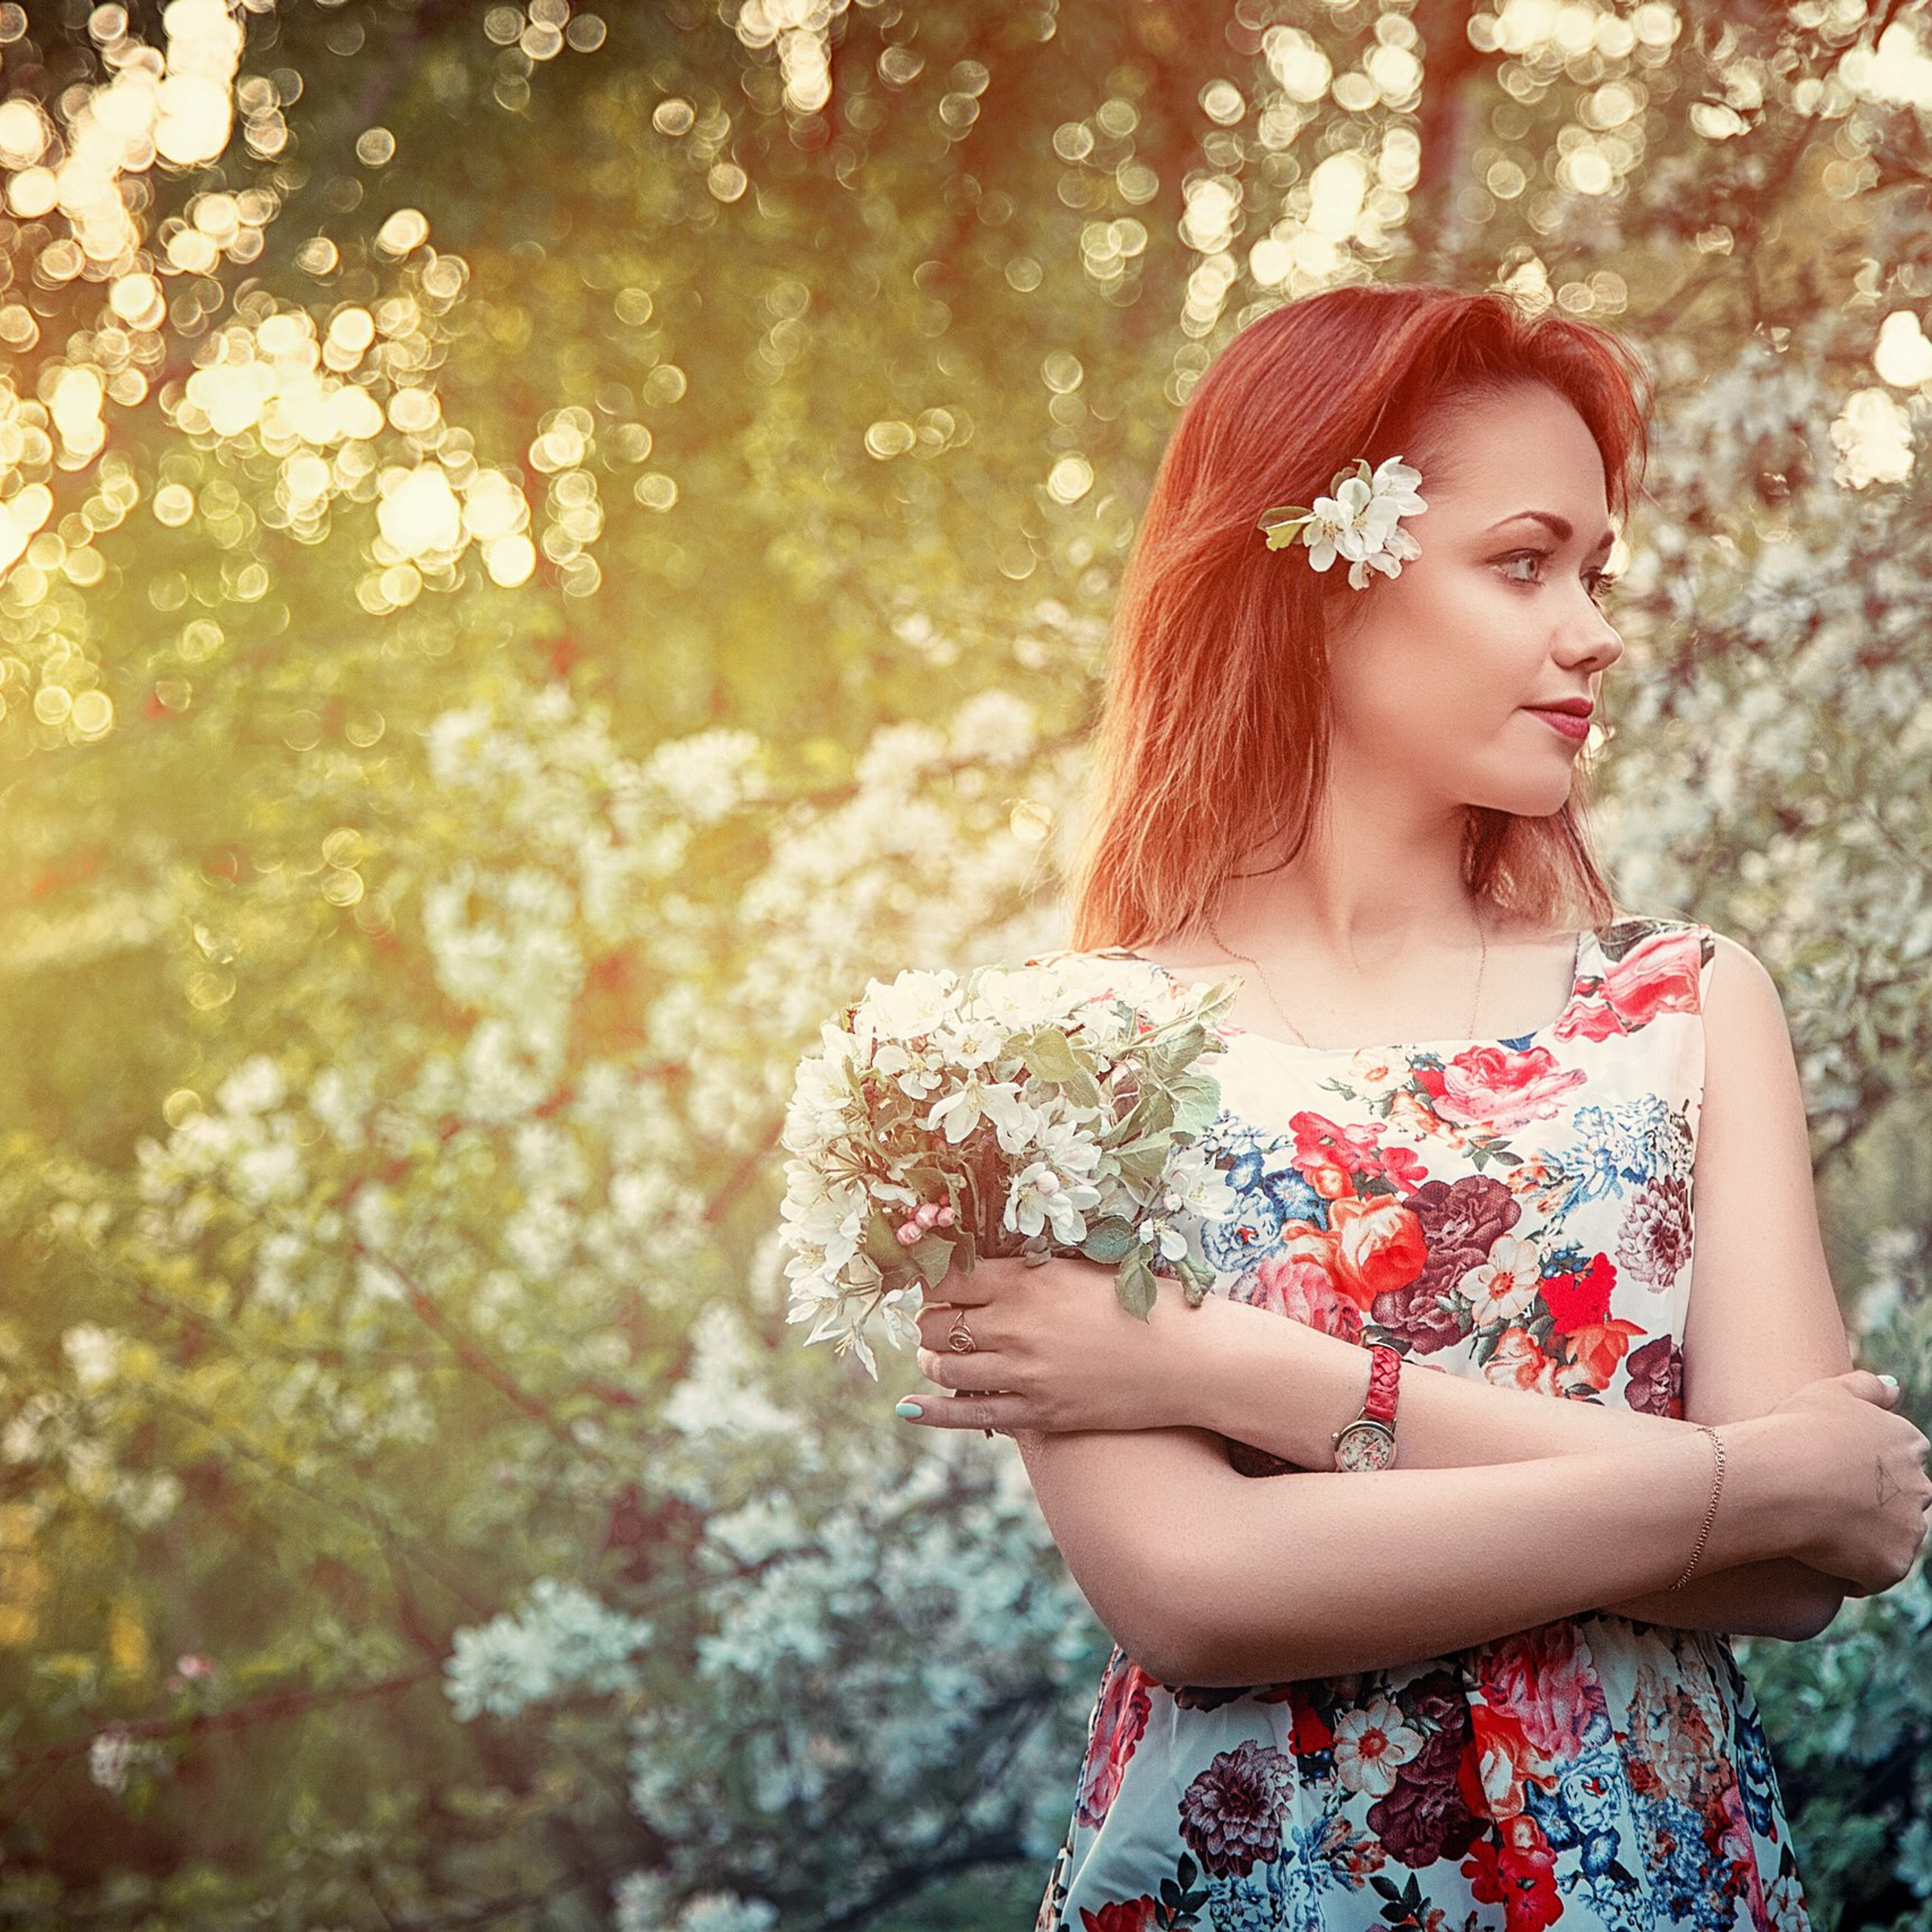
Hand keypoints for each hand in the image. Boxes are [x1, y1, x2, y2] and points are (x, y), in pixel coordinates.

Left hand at [894, 1252, 1210, 1435]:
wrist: (1189, 1358)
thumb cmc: (1141, 1301)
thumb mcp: (1080, 1268)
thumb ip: (1027, 1268)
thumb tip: (977, 1267)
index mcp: (1026, 1279)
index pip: (947, 1278)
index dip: (933, 1281)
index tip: (937, 1285)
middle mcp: (1015, 1325)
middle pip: (936, 1324)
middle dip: (930, 1322)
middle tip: (938, 1322)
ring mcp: (1024, 1374)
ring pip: (944, 1368)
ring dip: (933, 1361)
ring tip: (940, 1356)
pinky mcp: (1038, 1413)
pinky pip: (967, 1415)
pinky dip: (934, 1410)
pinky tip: (913, 1406)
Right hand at [1762, 1370, 1931, 1594]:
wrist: (1779, 1482)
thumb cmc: (1797, 1430)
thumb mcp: (1829, 1391)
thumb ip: (1868, 1387)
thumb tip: (1897, 1388)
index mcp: (1908, 1443)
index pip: (1905, 1456)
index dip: (1870, 1464)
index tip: (1838, 1467)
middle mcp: (1920, 1486)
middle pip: (1904, 1499)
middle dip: (1875, 1503)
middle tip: (1825, 1500)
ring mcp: (1910, 1530)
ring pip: (1893, 1538)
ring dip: (1866, 1537)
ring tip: (1817, 1527)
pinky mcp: (1892, 1566)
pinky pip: (1874, 1573)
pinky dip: (1852, 1570)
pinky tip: (1818, 1555)